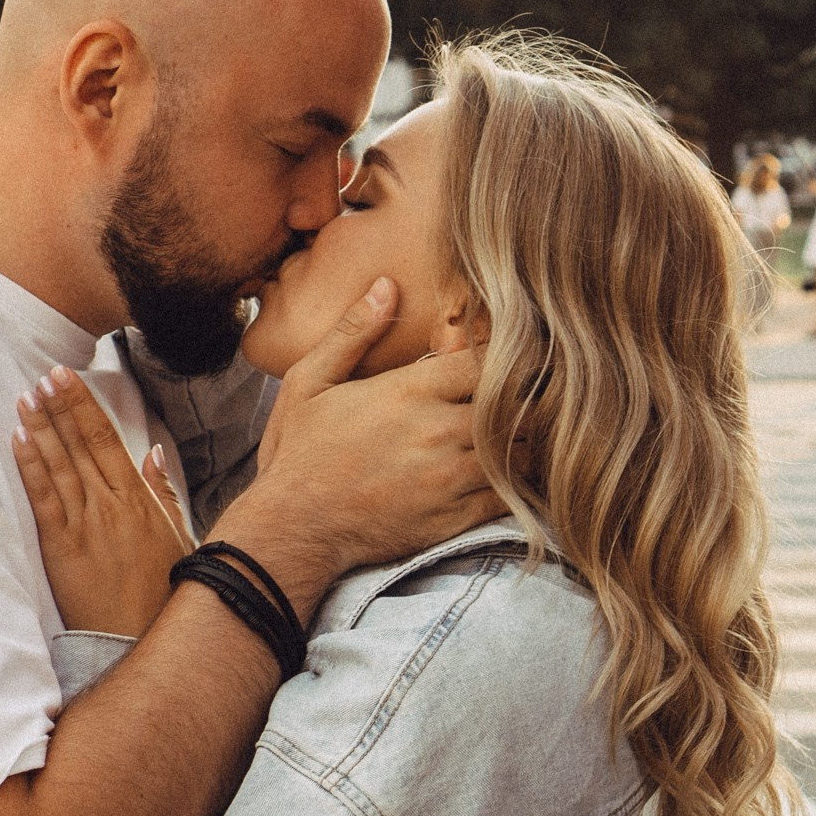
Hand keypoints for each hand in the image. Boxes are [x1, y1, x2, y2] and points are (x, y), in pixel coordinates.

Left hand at [13, 366, 193, 636]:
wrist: (141, 641)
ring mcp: (86, 525)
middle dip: (60, 405)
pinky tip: (20, 439)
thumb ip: (163, 494)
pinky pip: (44, 498)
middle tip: (43, 374)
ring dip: (42, 427)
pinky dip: (31, 466)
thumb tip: (153, 453)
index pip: (107, 439)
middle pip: (81, 444)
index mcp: (139, 499)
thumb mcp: (179, 538)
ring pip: (60, 464)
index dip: (84, 406)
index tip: (67, 377)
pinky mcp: (62, 548)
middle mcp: (112, 505)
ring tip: (26, 397)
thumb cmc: (163, 595)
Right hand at [219, 278, 503, 615]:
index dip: (497, 358)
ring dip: (522, 440)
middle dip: (520, 399)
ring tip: (513, 434)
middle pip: (515, 405)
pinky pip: (510, 496)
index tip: (493, 362)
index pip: (485, 361)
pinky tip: (505, 473)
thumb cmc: (297, 454)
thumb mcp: (309, 382)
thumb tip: (386, 286)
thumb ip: (352, 333)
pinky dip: (516, 483)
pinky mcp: (454, 517)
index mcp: (408, 392)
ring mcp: (449, 478)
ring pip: (521, 450)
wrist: (292, 529)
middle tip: (518, 397)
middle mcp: (437, 432)